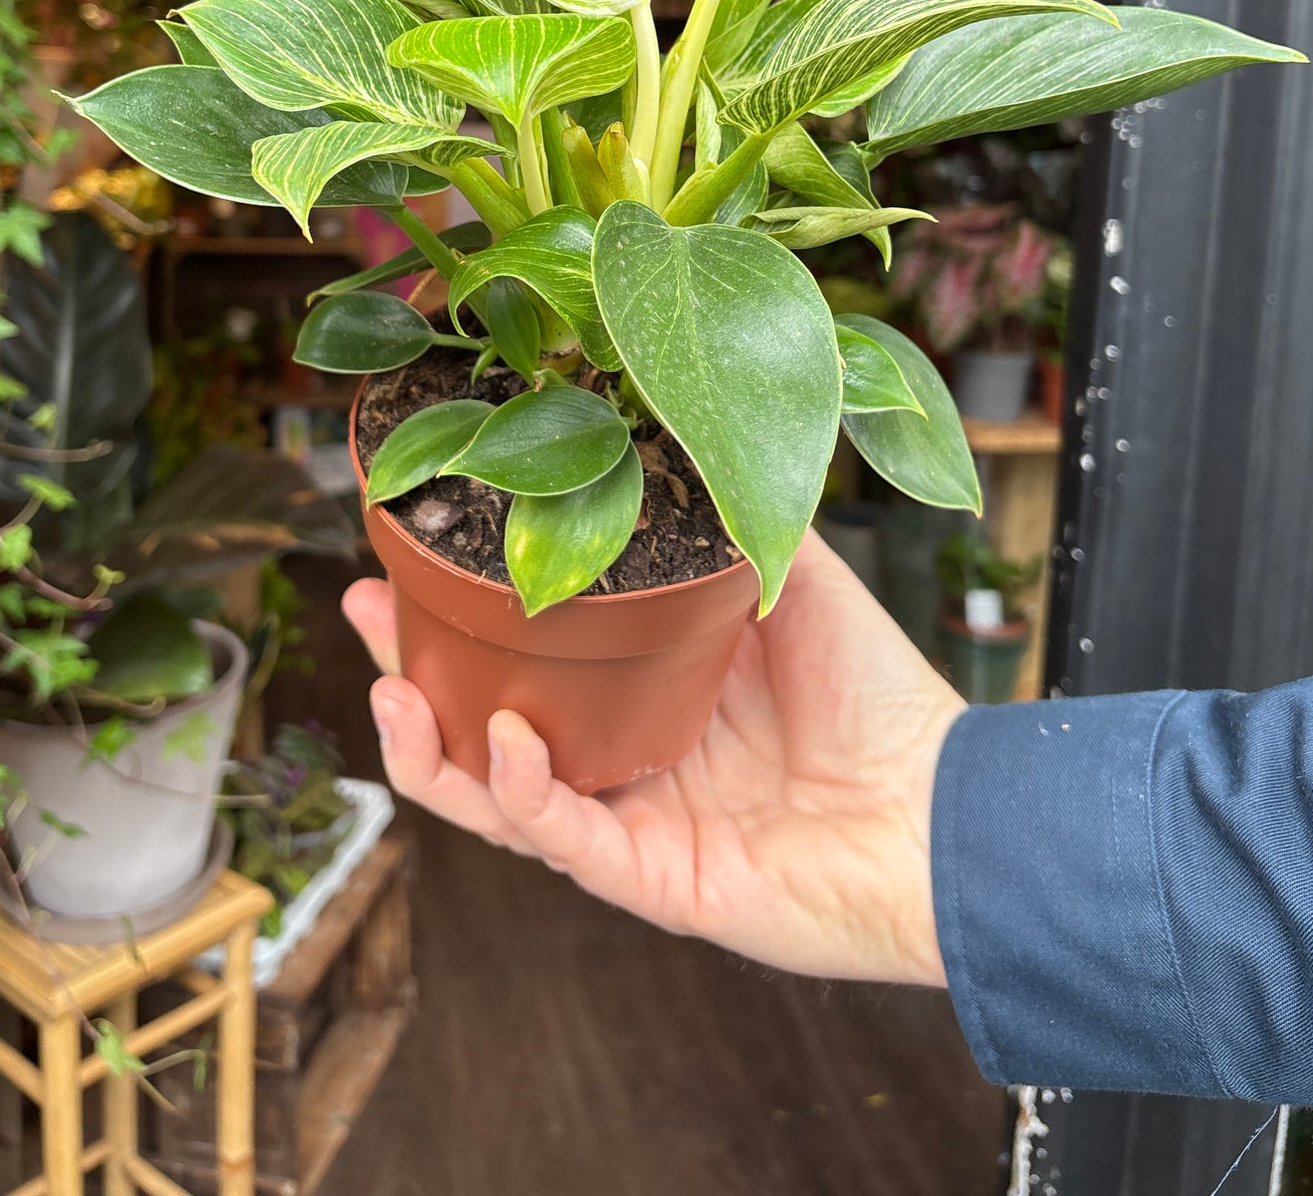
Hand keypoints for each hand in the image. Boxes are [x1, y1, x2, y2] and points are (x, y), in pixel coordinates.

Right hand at [343, 531, 961, 986]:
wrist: (946, 810)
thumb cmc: (882, 699)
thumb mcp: (797, 578)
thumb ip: (733, 521)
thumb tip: (672, 432)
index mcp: (647, 694)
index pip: (530, 654)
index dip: (462, 613)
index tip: (404, 554)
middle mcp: (626, 760)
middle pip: (487, 726)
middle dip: (415, 678)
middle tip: (365, 617)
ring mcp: (633, 824)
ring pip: (499, 799)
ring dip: (434, 751)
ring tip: (393, 689)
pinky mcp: (654, 881)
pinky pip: (565, 842)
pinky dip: (522, 795)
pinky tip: (504, 739)